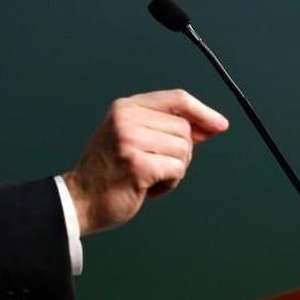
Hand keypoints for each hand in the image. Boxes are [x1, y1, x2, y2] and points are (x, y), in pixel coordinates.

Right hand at [62, 89, 228, 235]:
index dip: (202, 112)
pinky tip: (148, 188)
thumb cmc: (109, 172)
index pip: (177, 99)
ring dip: (174, 170)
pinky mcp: (137, 165)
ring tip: (149, 177)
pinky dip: (169, 184)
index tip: (219, 125)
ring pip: (183, 150)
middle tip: (155, 166)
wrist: (80, 200)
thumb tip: (210, 125)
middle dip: (180, 152)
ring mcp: (130, 140)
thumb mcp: (132, 137)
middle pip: (184, 128)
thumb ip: (165, 127)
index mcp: (126, 107)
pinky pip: (177, 170)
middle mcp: (126, 118)